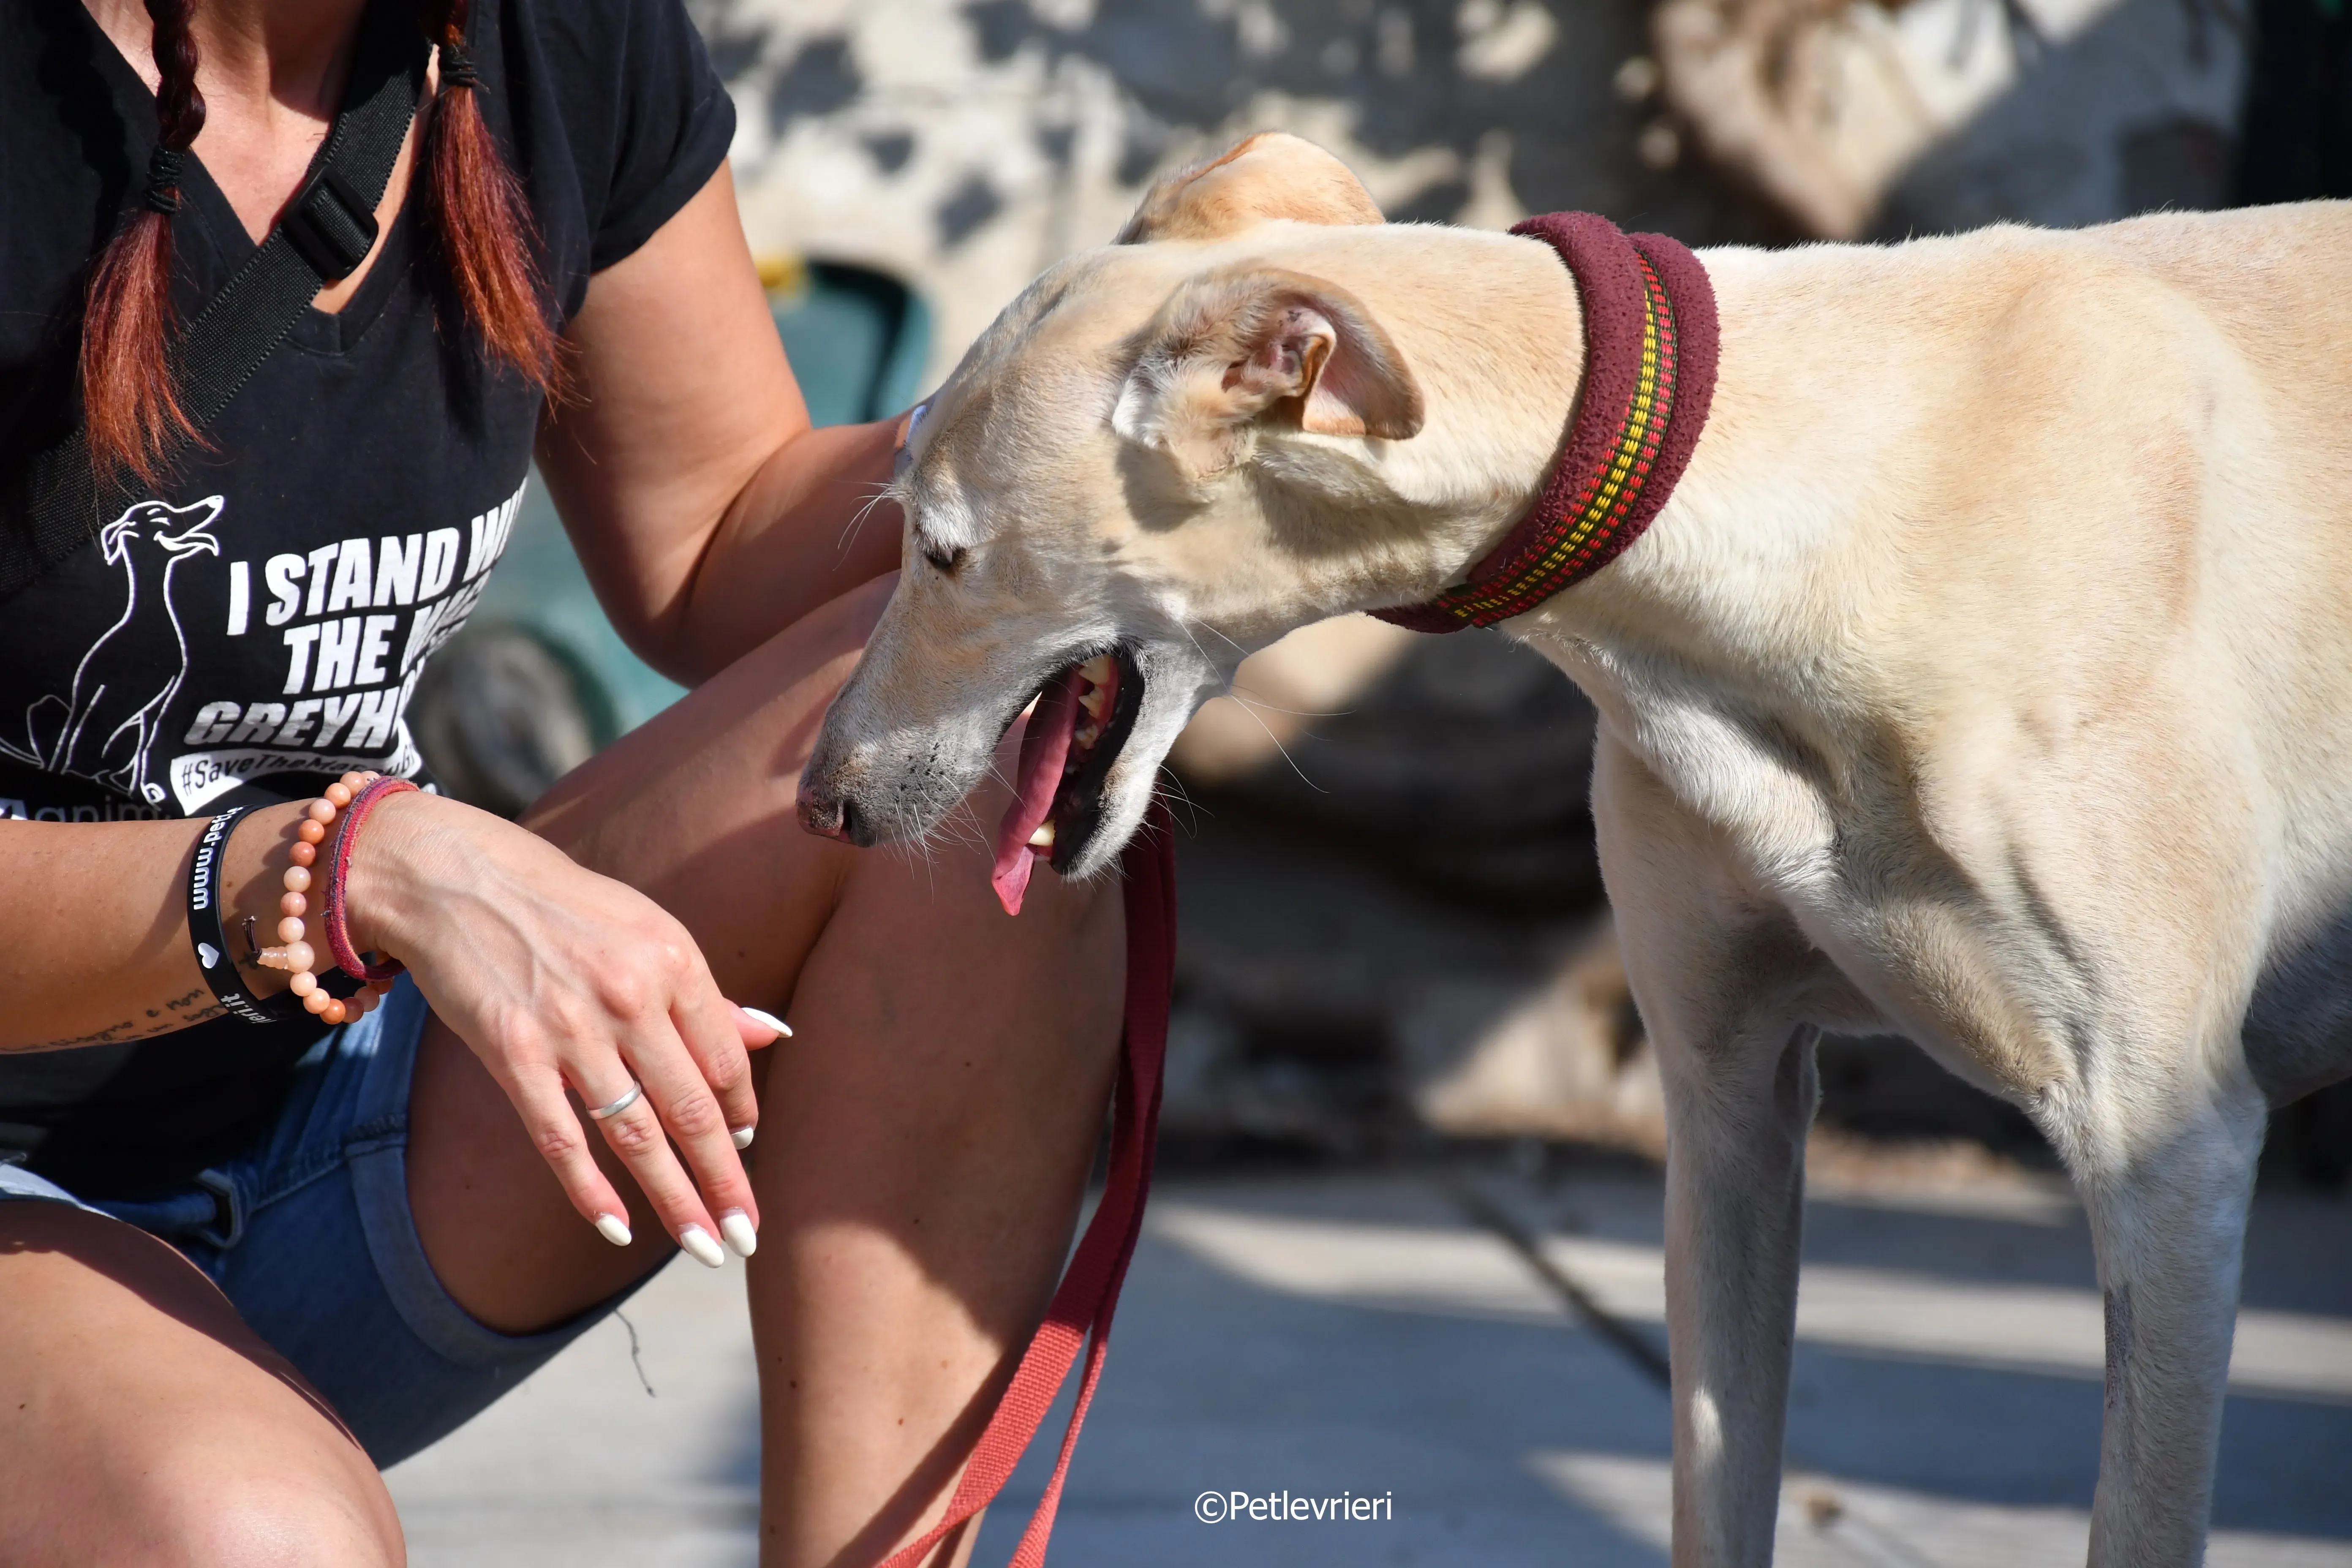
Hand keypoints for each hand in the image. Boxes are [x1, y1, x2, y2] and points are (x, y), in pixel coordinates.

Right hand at [340, 790, 781, 1262]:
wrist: (458, 878)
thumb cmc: (564, 907)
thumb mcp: (648, 930)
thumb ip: (706, 995)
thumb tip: (772, 1036)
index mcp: (674, 962)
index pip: (725, 1062)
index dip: (741, 1116)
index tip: (747, 1151)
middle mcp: (631, 997)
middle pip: (692, 1110)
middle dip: (725, 1181)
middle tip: (749, 1237)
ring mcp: (570, 1030)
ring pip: (636, 1136)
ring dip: (675, 1200)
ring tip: (706, 1247)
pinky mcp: (512, 1054)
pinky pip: (560, 1139)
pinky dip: (590, 1191)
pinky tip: (620, 1229)